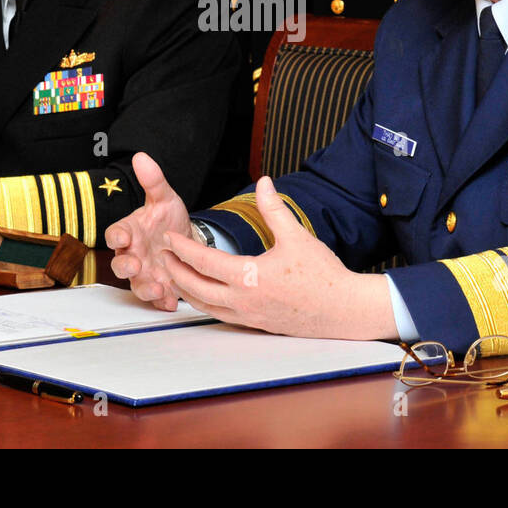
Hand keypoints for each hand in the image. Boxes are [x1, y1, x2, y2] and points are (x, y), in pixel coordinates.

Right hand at [106, 152, 199, 310]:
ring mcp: (145, 273)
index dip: (116, 236)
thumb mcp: (165, 198)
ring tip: (156, 288)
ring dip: (144, 288)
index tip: (123, 237)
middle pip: (120, 264)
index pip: (115, 234)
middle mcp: (133, 254)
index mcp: (130, 232)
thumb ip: (153, 181)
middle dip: (125, 266)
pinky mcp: (159, 288)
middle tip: (135, 264)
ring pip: (136, 285)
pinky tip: (171, 301)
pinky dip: (162, 302)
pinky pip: (156, 299)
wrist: (187, 240)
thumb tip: (141, 156)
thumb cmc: (168, 219)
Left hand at [158, 176, 395, 339]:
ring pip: (205, 307)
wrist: (343, 310)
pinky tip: (204, 295)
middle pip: (195, 288)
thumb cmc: (323, 274)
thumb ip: (274, 209)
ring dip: (187, 290)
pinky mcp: (256, 326)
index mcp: (249, 277)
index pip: (204, 262)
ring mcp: (248, 317)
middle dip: (175, 271)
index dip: (183, 249)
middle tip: (163, 257)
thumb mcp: (297, 236)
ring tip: (175, 275)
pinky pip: (220, 316)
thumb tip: (263, 181)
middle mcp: (243, 301)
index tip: (170, 238)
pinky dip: (205, 304)